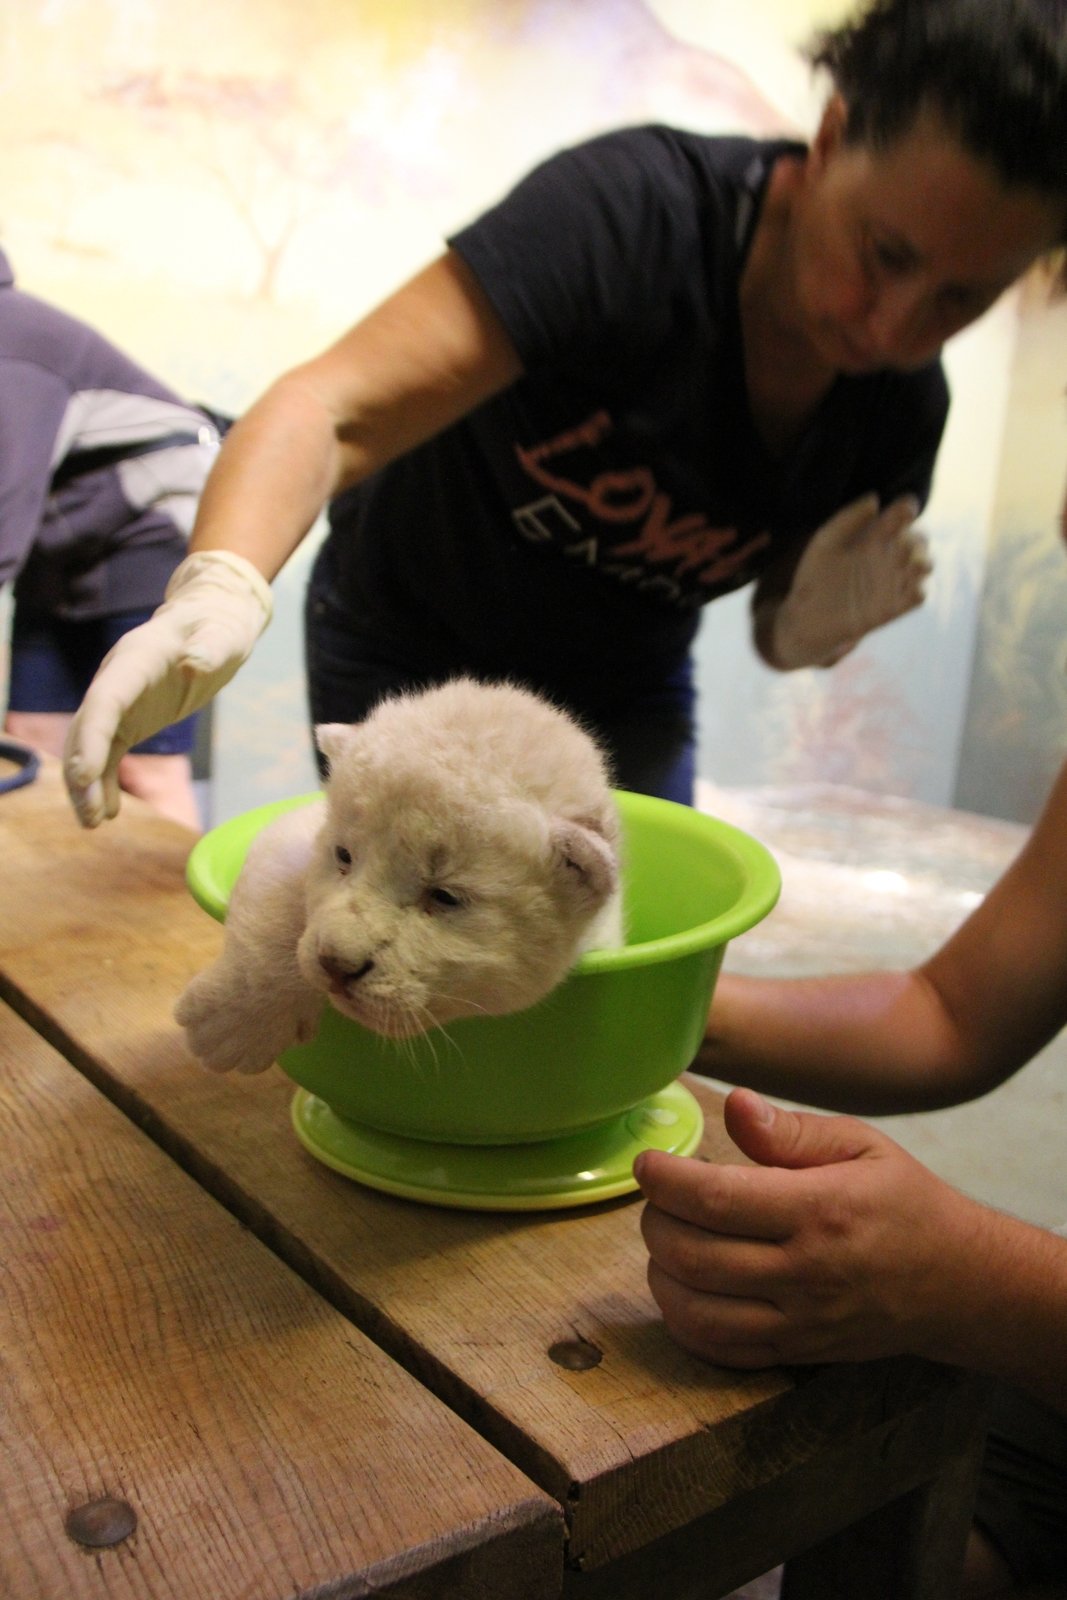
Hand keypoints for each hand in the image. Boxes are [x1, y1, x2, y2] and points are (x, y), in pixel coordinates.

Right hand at [63, 550, 271, 826]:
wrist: (212, 621)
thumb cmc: (218, 627)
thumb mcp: (222, 635)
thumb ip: (209, 649)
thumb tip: (195, 664)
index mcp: (135, 659)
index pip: (105, 701)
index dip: (92, 739)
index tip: (84, 775)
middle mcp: (117, 681)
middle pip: (88, 729)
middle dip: (84, 773)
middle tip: (90, 815)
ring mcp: (120, 701)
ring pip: (92, 746)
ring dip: (88, 785)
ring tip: (93, 824)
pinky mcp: (129, 719)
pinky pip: (110, 754)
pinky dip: (105, 783)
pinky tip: (109, 814)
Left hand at [635, 1087, 978, 1369]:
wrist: (958, 1284)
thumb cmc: (904, 1202)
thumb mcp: (862, 1145)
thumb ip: (792, 1130)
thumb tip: (734, 1106)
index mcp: (821, 1210)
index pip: (716, 1200)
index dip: (665, 1180)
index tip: (648, 1163)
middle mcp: (807, 1273)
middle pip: (693, 1256)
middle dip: (655, 1221)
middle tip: (658, 1197)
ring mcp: (799, 1322)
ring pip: (695, 1310)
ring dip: (661, 1272)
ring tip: (668, 1237)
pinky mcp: (796, 1354)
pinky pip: (718, 1350)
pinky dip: (682, 1320)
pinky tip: (683, 1285)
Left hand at [769, 493, 930, 667]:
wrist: (805, 618)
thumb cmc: (813, 578)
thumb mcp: (825, 542)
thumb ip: (847, 519)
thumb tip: (875, 499)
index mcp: (872, 539)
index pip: (900, 518)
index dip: (907, 509)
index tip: (906, 509)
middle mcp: (886, 559)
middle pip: (918, 541)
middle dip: (917, 539)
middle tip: (902, 542)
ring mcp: (891, 584)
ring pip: (924, 566)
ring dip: (923, 561)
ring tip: (911, 562)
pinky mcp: (891, 609)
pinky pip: (917, 598)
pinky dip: (918, 590)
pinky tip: (908, 585)